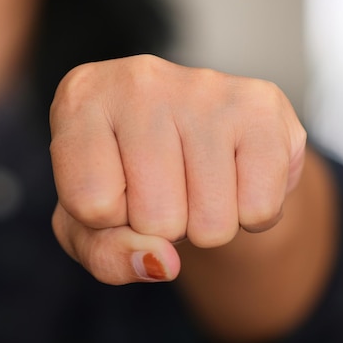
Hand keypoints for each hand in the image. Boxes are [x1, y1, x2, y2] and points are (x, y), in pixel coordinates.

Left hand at [50, 55, 305, 284]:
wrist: (197, 139)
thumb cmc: (130, 178)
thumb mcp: (91, 225)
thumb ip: (105, 254)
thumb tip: (162, 263)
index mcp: (81, 100)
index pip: (92, 205)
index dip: (109, 220)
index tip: (116, 188)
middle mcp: (139, 80)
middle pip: (156, 219)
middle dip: (164, 226)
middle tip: (167, 189)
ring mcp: (205, 87)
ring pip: (211, 223)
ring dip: (207, 224)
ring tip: (198, 183)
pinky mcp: (261, 104)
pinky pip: (260, 209)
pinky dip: (250, 213)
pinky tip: (234, 176)